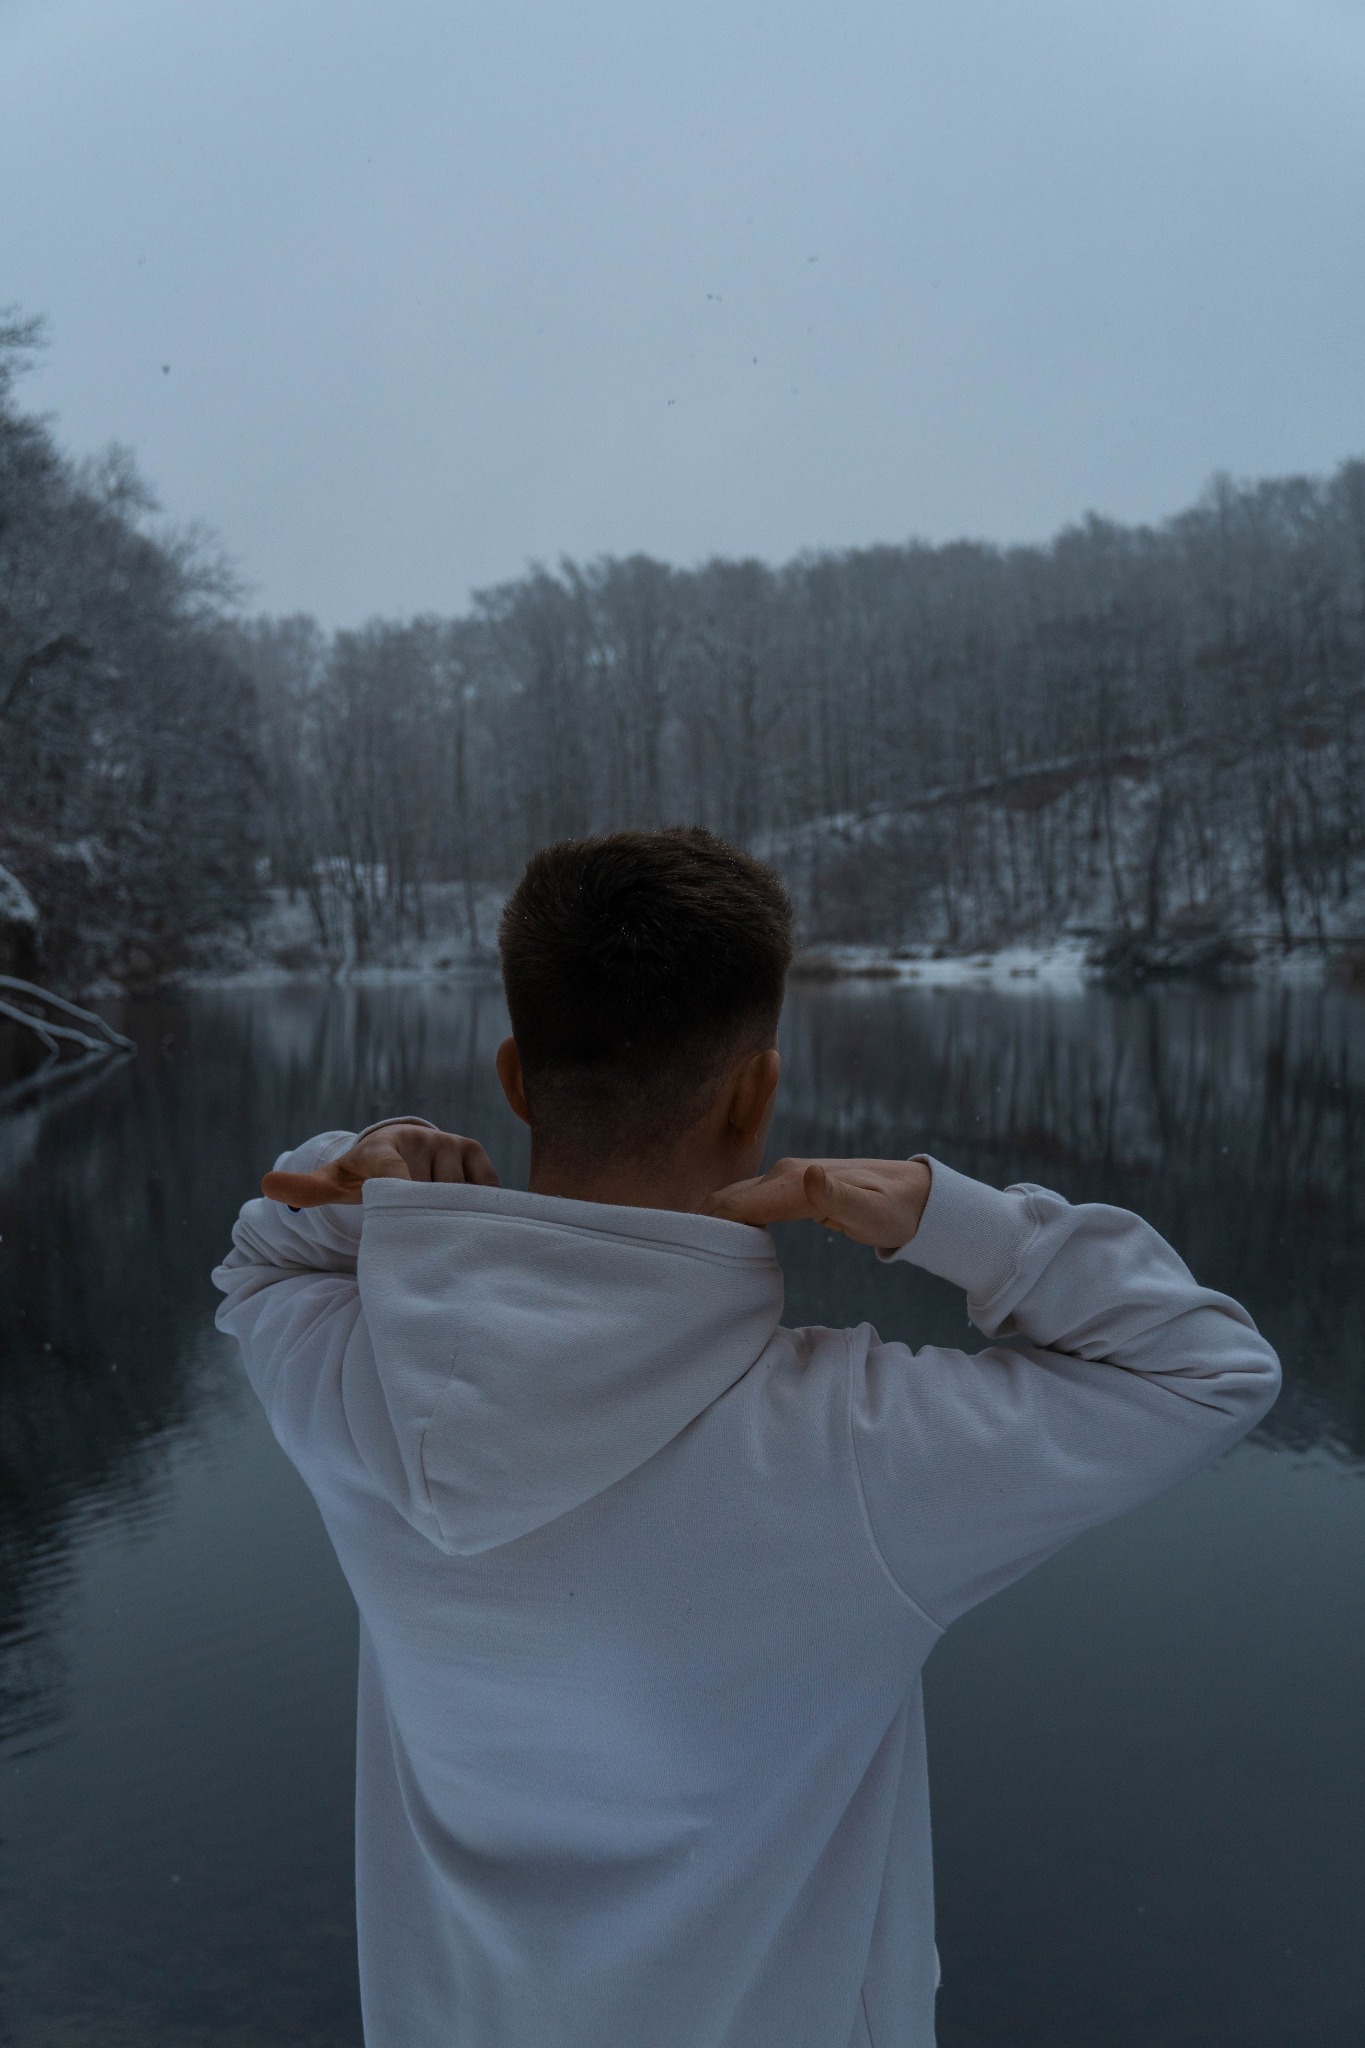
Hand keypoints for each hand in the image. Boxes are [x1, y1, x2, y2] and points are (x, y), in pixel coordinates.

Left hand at [261, 1122, 498, 1206]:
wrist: (397, 1149)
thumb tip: (265, 1184)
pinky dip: (476, 1205)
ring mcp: (447, 1143)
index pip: (391, 1172)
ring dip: (448, 1214)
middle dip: (422, 1215)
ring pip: (456, 1191)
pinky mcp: (473, 1150)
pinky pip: (482, 1185)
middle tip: (416, 1234)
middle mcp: (417, 1139)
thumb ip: (305, 1189)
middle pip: (426, 1192)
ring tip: (436, 1228)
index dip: (397, 1195)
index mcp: (380, 1148)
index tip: (400, 1213)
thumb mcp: (335, 1183)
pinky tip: (463, 1218)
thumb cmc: (363, 1175)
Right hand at [702, 1156, 931, 1253]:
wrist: (915, 1195)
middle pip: (728, 1199)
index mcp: (794, 1181)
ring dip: (712, 1221)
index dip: (710, 1229)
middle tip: (681, 1261)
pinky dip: (730, 1218)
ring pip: (735, 1198)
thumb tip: (807, 1175)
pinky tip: (721, 1239)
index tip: (689, 1257)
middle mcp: (784, 1173)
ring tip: (691, 1253)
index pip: (737, 1204)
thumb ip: (838, 1198)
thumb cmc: (895, 1210)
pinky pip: (750, 1202)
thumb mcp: (872, 1212)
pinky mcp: (790, 1188)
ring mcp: (786, 1179)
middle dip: (702, 1225)